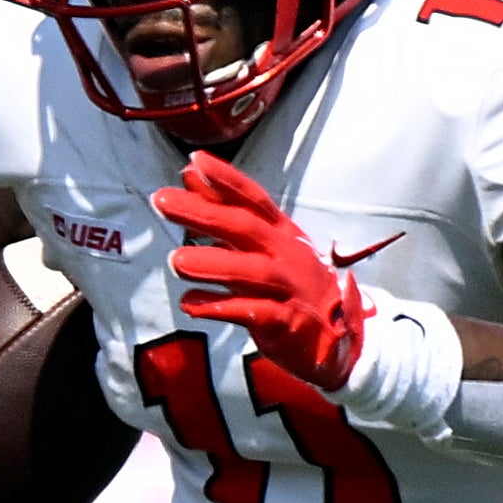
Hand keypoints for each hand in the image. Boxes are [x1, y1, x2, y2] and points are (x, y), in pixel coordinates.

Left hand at [157, 153, 371, 389]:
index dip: (227, 180)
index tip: (195, 161)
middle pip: (246, 228)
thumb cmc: (290, 288)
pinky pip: (254, 313)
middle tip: (163, 202)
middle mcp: (287, 256)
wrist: (339, 340)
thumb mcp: (261, 247)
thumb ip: (224, 212)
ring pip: (252, 271)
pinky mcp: (287, 323)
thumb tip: (191, 175)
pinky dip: (221, 307)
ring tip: (177, 261)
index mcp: (282, 233)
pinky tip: (191, 304)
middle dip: (204, 214)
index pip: (255, 200)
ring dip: (213, 263)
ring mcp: (290, 289)